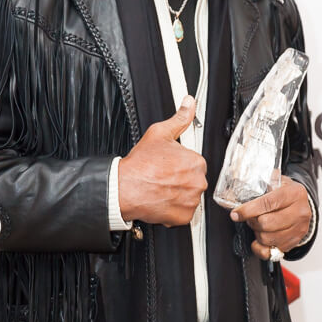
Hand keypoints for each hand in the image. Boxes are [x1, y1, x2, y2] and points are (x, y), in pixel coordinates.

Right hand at [118, 96, 207, 226]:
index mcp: (196, 161)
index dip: (181, 163)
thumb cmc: (140, 165)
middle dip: (181, 178)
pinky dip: (175, 208)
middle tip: (164, 176)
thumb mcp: (159, 133)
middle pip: (194, 179)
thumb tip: (189, 104)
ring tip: (162, 187)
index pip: (195, 162)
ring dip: (179, 193)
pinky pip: (184, 212)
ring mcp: (191, 201)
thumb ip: (179, 118)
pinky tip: (163, 199)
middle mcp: (198, 182)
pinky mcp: (184, 217)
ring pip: (190, 196)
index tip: (170, 165)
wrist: (124, 188)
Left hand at [230, 176, 310, 260]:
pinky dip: (260, 247)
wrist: (303, 204)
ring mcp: (299, 229)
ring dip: (257, 232)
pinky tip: (259, 239)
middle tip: (249, 217)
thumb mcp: (276, 181)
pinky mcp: (295, 242)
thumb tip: (231, 192)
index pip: (267, 203)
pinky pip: (271, 252)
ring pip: (267, 238)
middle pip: (266, 223)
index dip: (248, 210)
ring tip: (258, 225)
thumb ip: (257, 183)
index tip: (236, 214)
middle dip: (252, 221)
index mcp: (294, 194)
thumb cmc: (286, 193)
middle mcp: (300, 212)